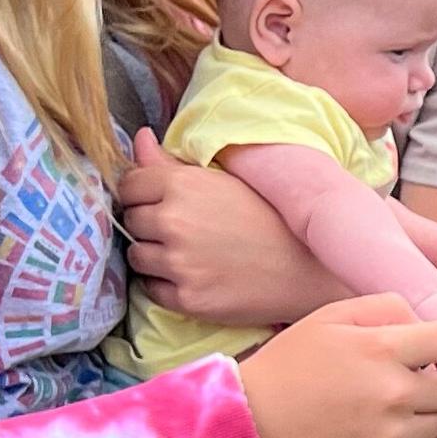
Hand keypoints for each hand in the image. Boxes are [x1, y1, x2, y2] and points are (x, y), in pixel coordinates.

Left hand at [118, 129, 334, 326]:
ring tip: (187, 255)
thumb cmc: (269, 218)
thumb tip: (139, 138)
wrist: (308, 269)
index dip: (142, 195)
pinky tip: (193, 277)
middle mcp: (173, 222)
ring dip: (153, 257)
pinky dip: (165, 285)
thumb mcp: (224, 180)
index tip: (161, 204)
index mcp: (181, 184)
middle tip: (181, 232)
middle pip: (130, 222)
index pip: (129, 186)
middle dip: (148, 226)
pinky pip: (152, 290)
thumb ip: (172, 162)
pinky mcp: (187, 298)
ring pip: (137, 258)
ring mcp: (179, 263)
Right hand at [236, 295, 436, 437]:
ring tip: (381, 402)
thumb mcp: (333, 317)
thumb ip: (388, 308)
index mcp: (383, 349)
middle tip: (408, 375)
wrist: (249, 424)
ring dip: (424, 412)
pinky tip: (368, 426)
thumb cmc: (292, 362)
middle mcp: (393, 394)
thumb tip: (429, 321)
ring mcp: (390, 435)